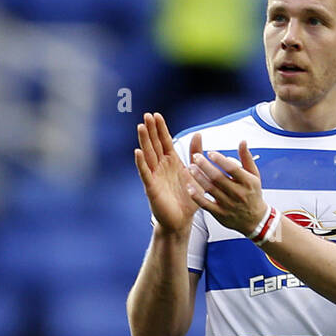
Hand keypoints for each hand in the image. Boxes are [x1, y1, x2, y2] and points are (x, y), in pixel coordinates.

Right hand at [134, 112, 200, 234]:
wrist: (181, 222)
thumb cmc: (187, 200)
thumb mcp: (196, 173)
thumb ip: (196, 154)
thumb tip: (199, 134)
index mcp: (171, 162)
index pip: (164, 141)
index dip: (160, 128)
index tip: (156, 114)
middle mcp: (161, 167)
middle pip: (154, 144)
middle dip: (151, 130)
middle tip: (146, 115)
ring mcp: (155, 176)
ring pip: (148, 155)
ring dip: (144, 141)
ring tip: (141, 127)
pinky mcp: (151, 188)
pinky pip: (145, 173)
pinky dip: (141, 163)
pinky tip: (137, 152)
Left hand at [187, 141, 265, 236]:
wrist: (254, 220)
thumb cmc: (253, 195)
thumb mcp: (254, 176)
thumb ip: (247, 158)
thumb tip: (242, 142)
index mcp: (247, 182)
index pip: (232, 168)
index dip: (220, 160)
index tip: (210, 153)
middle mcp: (238, 193)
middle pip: (218, 178)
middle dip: (205, 166)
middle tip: (196, 157)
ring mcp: (228, 205)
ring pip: (211, 189)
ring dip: (199, 178)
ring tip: (191, 167)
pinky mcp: (220, 214)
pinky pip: (206, 204)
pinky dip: (197, 196)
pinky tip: (190, 187)